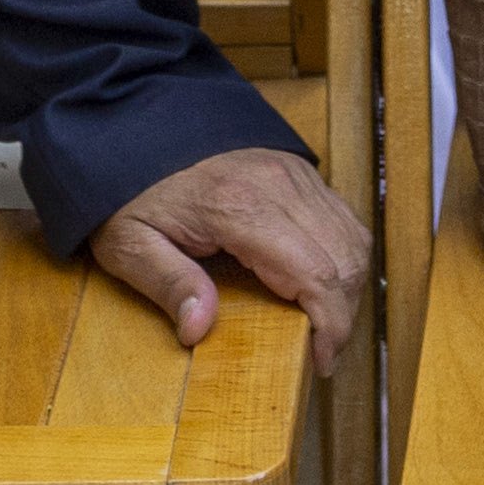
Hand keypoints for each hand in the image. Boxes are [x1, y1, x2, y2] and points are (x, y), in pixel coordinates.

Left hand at [89, 144, 372, 373]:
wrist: (136, 123)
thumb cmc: (130, 188)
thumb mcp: (129, 243)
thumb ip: (167, 285)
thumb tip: (199, 330)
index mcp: (241, 207)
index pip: (316, 274)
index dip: (331, 325)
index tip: (320, 361)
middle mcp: (280, 186)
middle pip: (346, 259)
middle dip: (344, 314)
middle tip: (321, 353)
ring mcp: (295, 173)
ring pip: (353, 237)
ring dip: (349, 286)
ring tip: (322, 324)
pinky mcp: (299, 170)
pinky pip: (342, 218)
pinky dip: (344, 256)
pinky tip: (320, 283)